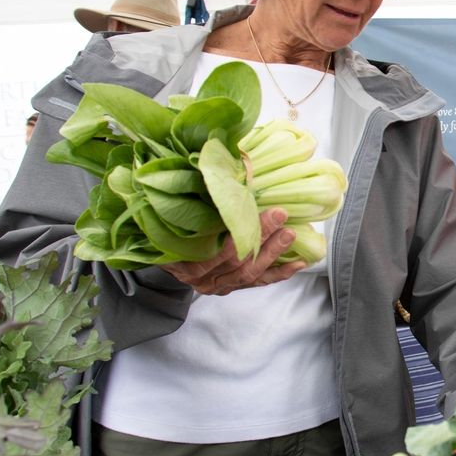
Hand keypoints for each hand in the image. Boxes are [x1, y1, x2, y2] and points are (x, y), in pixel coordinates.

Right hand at [161, 208, 306, 294]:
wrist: (159, 251)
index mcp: (184, 261)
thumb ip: (193, 200)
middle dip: (262, 239)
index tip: (261, 210)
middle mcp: (201, 278)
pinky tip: (296, 264)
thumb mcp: (175, 216)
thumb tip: (215, 168)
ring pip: (249, 274)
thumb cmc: (169, 228)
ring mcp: (216, 285)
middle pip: (236, 261)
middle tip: (281, 217)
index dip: (243, 231)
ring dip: (273, 255)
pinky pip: (257, 283)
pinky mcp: (230, 287)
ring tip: (290, 235)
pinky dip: (278, 274)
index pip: (217, 248)